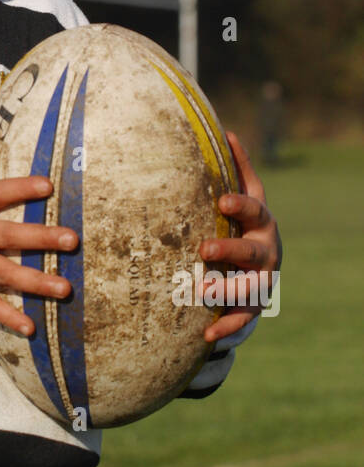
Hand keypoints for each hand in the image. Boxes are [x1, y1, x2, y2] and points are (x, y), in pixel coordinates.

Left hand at [199, 131, 281, 343]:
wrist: (257, 263)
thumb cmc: (242, 222)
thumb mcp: (244, 196)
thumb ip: (237, 168)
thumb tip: (226, 130)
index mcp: (261, 221)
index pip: (254, 209)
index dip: (240, 205)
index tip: (221, 201)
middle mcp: (265, 251)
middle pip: (252, 251)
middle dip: (229, 250)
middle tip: (203, 249)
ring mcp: (262, 281)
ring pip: (250, 288)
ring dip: (226, 290)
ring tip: (201, 292)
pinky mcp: (252, 305)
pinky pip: (242, 318)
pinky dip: (226, 327)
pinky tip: (206, 335)